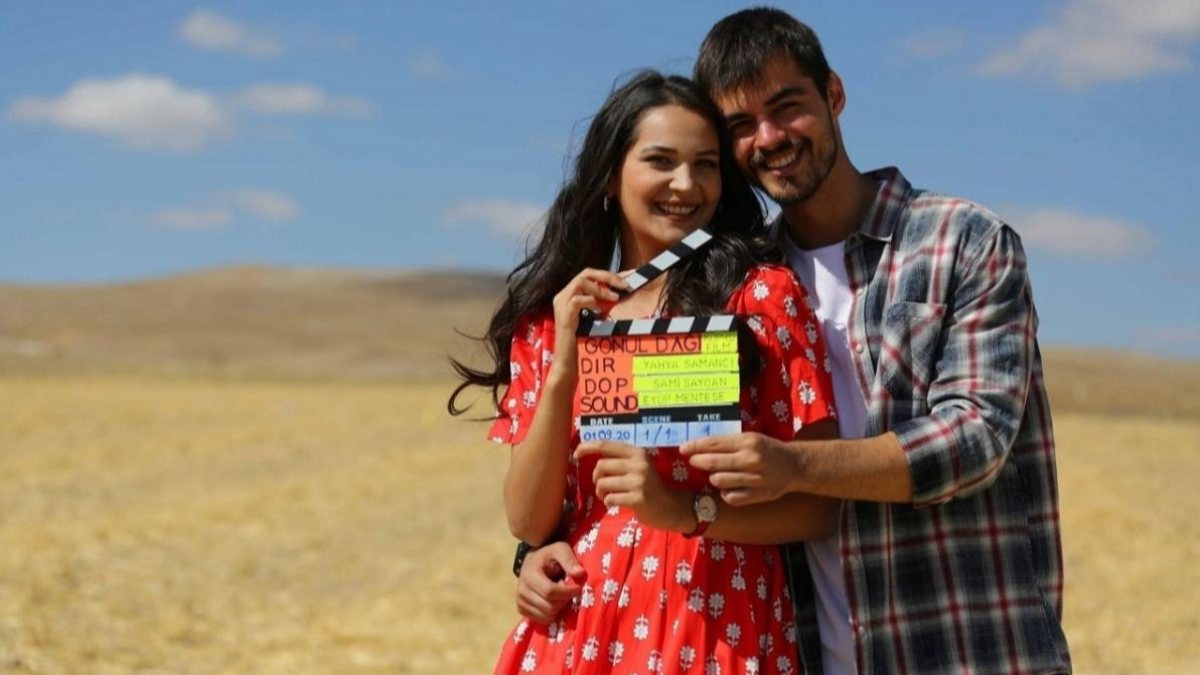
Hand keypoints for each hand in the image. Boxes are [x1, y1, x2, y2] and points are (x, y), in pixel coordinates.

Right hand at [516, 542, 585, 622]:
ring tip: (559, 594)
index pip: (550, 592)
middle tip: (568, 589)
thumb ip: (570, 560)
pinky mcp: (522, 609)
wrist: (533, 561)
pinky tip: (552, 600)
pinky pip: (542, 620)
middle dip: (564, 600)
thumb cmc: (549, 556)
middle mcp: (521, 591)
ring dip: (558, 607)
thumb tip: (580, 573)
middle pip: (549, 606)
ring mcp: (520, 601)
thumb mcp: (561, 550)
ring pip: (547, 616)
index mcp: (529, 575)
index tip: (578, 587)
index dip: (567, 592)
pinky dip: (551, 613)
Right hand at [549, 268, 628, 377]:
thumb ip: (598, 305)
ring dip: (601, 288)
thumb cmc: (581, 342)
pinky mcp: (564, 316)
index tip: (623, 283)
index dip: (606, 275)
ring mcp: (561, 305)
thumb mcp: (591, 319)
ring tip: (614, 297)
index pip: (587, 275)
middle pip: (585, 273)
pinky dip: (592, 301)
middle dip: (607, 276)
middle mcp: (562, 296)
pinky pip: (578, 300)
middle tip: (623, 285)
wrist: (567, 362)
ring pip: (580, 282)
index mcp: (568, 295)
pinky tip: (600, 310)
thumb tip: (617, 295)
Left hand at [574, 440, 691, 532]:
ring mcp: (639, 481)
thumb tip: (592, 457)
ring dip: (601, 492)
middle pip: (601, 466)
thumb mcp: (639, 467)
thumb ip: (620, 460)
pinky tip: (616, 504)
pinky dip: (609, 502)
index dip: (587, 447)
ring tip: (609, 496)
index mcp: (637, 453)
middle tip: (602, 486)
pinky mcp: (638, 498)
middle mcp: (638, 464)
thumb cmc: (650, 486)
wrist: (671, 507)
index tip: (576, 454)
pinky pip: (610, 498)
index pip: (606, 445)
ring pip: (602, 483)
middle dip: (596, 478)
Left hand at [680, 432, 797, 505]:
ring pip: (719, 481)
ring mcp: (755, 479)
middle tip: (693, 461)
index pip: (714, 444)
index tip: (683, 449)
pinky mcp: (758, 495)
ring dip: (713, 477)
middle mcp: (751, 459)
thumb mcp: (750, 438)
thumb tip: (699, 446)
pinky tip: (728, 486)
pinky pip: (730, 497)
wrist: (793, 465)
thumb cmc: (766, 448)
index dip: (695, 446)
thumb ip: (728, 442)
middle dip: (698, 461)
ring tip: (717, 473)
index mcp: (748, 442)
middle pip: (713, 463)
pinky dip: (725, 492)